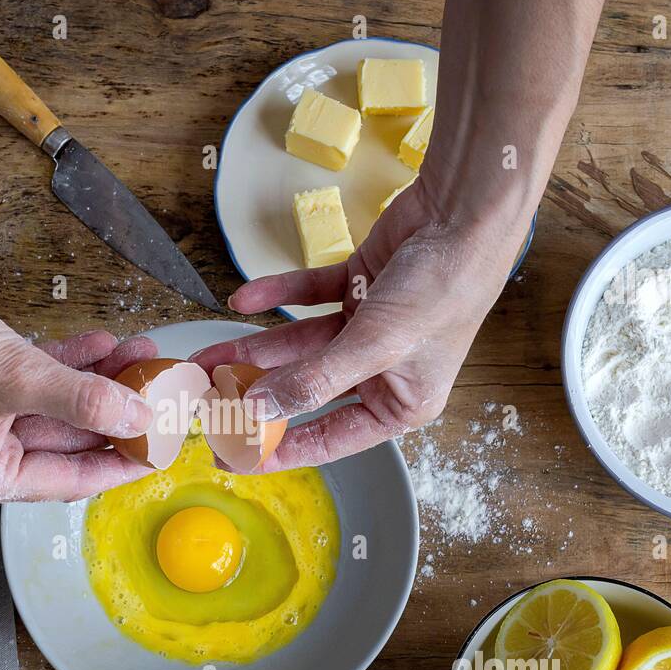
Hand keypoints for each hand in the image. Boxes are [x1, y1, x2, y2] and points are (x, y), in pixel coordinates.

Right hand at [0, 261, 154, 504]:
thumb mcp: (19, 379)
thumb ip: (83, 402)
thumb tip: (137, 420)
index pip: (68, 481)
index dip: (118, 463)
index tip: (157, 451)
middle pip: (66, 441)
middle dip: (113, 410)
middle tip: (156, 392)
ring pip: (56, 406)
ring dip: (97, 381)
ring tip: (139, 355)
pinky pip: (37, 382)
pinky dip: (69, 365)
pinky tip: (103, 343)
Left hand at [190, 179, 528, 470]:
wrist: (465, 213)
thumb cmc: (443, 289)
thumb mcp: (375, 345)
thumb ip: (314, 379)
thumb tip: (259, 410)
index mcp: (400, 403)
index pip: (329, 437)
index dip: (280, 448)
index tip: (235, 456)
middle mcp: (382, 370)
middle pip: (305, 389)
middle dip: (254, 392)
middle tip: (206, 401)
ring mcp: (367, 328)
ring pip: (298, 345)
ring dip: (251, 347)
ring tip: (205, 355)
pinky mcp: (358, 288)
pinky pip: (307, 298)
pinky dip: (276, 296)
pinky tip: (242, 298)